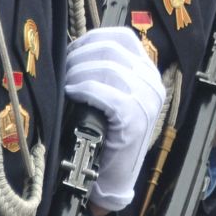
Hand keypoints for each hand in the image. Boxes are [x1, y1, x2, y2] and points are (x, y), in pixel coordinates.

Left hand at [62, 27, 165, 212]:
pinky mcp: (135, 119)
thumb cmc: (106, 135)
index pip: (122, 37)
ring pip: (106, 67)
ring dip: (78, 72)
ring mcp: (147, 101)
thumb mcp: (112, 95)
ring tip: (66, 85)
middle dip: (79, 56)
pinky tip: (72, 94)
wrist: (113, 178)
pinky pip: (105, 92)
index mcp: (148, 72)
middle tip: (63, 71)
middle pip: (110, 49)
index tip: (72, 51)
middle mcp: (153, 82)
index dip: (91, 39)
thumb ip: (104, 71)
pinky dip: (84, 89)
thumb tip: (73, 48)